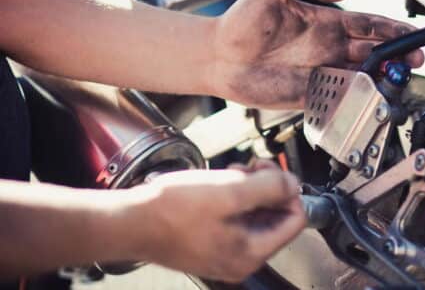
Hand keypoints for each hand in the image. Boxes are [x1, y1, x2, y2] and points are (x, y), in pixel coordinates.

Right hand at [128, 165, 303, 282]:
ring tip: (231, 173)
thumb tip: (293, 184)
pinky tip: (218, 183)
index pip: (295, 220)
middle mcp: (240, 259)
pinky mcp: (209, 242)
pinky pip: (234, 218)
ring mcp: (224, 252)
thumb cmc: (170, 211)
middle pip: (275, 217)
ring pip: (255, 214)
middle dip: (267, 187)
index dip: (288, 190)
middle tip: (249, 168)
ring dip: (249, 189)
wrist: (127, 221)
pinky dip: (232, 197)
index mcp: (251, 253)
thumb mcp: (228, 191)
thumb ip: (269, 187)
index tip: (272, 171)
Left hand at [210, 0, 423, 108]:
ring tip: (398, 81)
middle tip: (415, 61)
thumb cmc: (240, 21)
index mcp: (325, 23)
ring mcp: (321, 73)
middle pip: (374, 52)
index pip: (369, 24)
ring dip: (383, 80)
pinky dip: (358, 100)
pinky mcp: (310, 95)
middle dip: (398, 56)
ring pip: (363, 77)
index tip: (412, 34)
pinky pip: (340, 99)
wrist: (217, 57)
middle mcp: (328, 48)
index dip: (393, 29)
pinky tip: (371, 100)